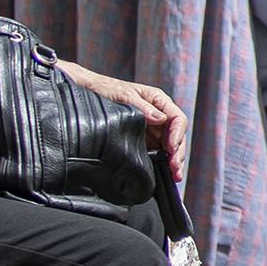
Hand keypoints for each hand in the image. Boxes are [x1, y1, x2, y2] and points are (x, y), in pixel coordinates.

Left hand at [60, 62, 186, 181]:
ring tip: (175, 177)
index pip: (178, 119)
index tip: (171, 149)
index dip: (177, 135)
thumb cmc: (107, 89)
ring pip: (170, 146)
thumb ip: (143, 107)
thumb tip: (160, 119)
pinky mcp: (143, 140)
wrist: (88, 92)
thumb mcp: (124, 95)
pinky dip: (162, 163)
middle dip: (178, 154)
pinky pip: (157, 152)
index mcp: (159, 102)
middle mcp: (159, 116)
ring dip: (173, 161)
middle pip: (176, 136)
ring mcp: (152, 129)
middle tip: (175, 170)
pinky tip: (164, 174)